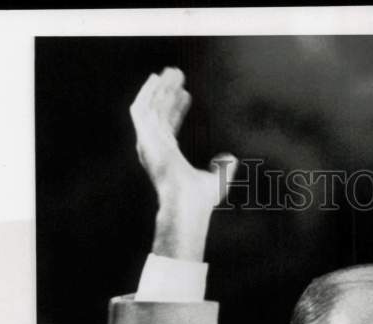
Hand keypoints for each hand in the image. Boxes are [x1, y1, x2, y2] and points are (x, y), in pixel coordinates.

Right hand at [130, 67, 236, 259]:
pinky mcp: (144, 137)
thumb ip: (223, 168)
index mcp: (168, 159)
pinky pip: (141, 108)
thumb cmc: (199, 200)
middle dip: (167, 94)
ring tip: (172, 72)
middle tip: (178, 75)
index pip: (170, 129)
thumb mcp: (217, 181)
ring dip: (159, 88)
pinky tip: (157, 79)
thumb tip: (231, 158)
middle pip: (159, 114)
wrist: (187, 202)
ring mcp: (148, 143)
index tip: (186, 95)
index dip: (177, 111)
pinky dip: (148, 93)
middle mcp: (155, 150)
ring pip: (150, 108)